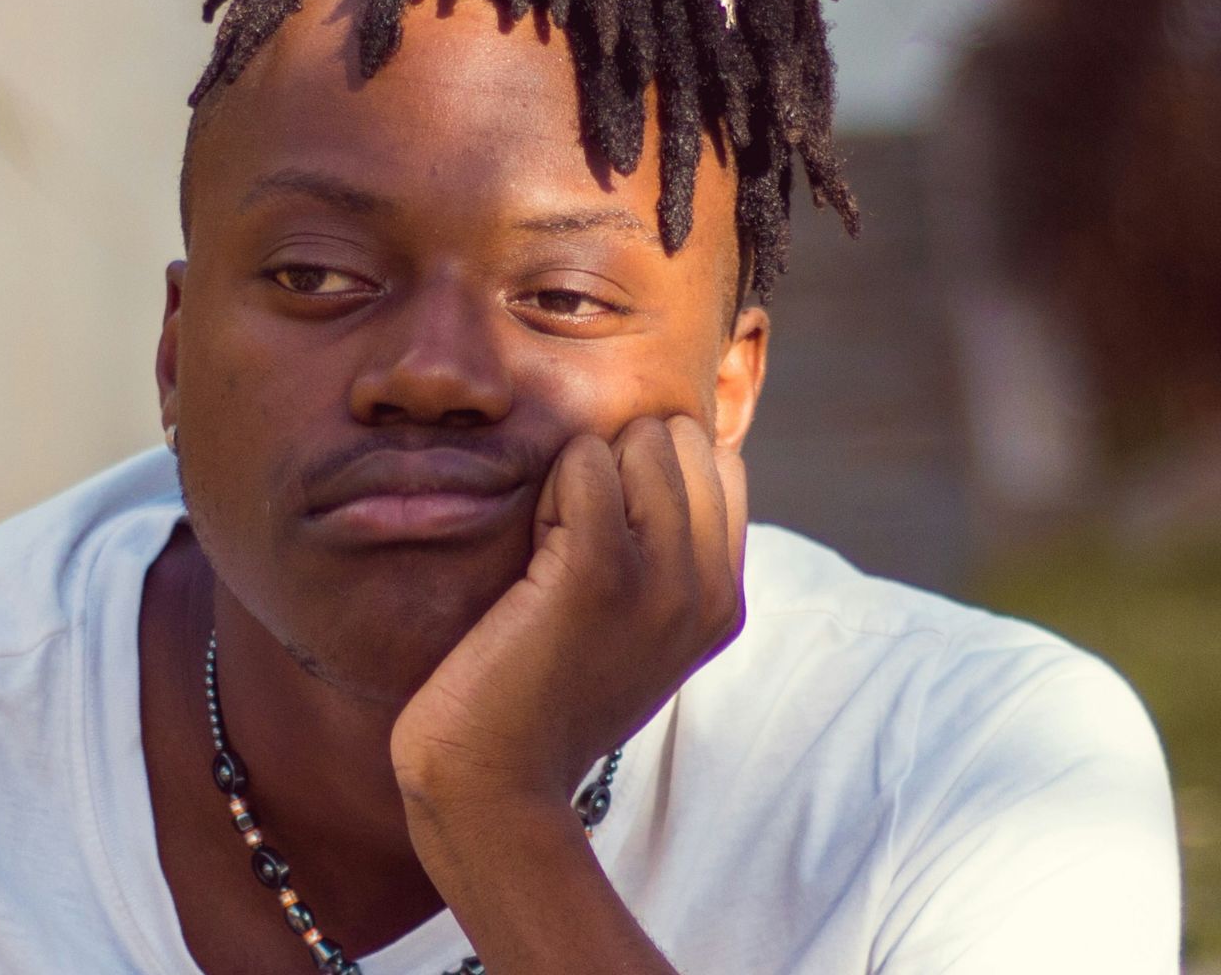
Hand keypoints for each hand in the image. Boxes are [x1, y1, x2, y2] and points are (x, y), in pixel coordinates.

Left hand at [389, 414, 748, 812]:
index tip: (606, 535)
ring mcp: (662, 578)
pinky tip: (533, 547)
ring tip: (551, 548)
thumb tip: (657, 454)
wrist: (495, 780)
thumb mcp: (635, 631)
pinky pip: (586, 460)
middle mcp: (709, 588)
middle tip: (572, 538)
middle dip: (619, 461)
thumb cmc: (542, 697)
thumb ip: (665, 559)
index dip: (650, 474)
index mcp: (725, 601)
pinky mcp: (598, 568)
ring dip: (582, 471)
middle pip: (683, 439)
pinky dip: (552, 483)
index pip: (720, 464)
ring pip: (640, 440)